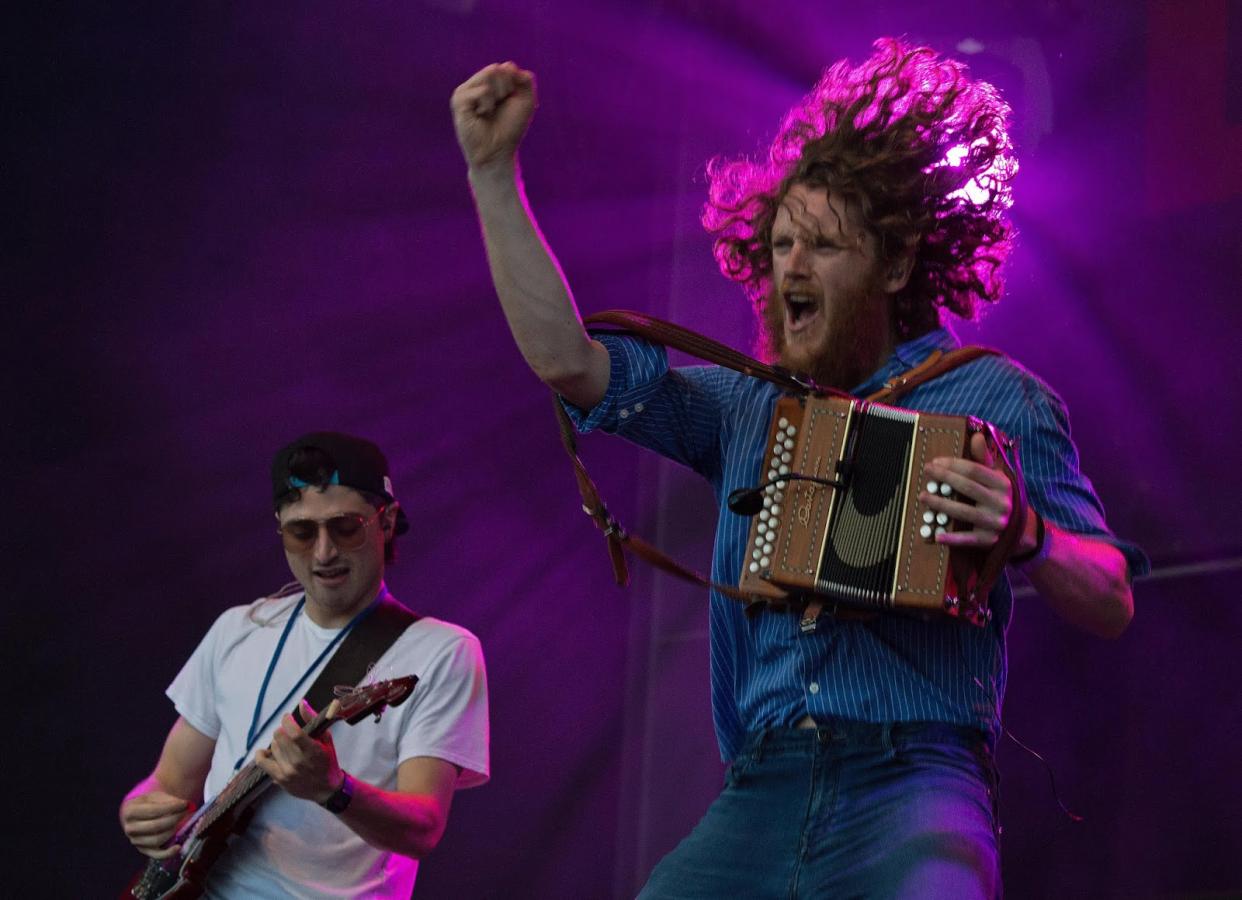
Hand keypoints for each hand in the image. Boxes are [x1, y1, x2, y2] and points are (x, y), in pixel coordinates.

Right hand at [120, 789, 193, 858]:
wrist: (141, 814)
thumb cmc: (150, 803)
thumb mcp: (156, 797)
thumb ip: (170, 800)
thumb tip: (186, 805)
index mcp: (130, 812)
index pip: (153, 811)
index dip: (171, 807)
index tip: (185, 803)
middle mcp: (130, 828)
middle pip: (155, 826)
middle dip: (174, 818)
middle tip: (186, 812)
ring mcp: (136, 841)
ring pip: (157, 839)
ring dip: (173, 831)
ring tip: (182, 821)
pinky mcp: (144, 850)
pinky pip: (156, 855)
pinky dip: (168, 853)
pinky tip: (178, 847)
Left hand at [253, 700, 342, 803]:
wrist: (326, 789)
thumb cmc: (328, 761)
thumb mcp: (326, 739)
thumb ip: (313, 720)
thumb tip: (301, 703)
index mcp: (312, 751)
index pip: (294, 732)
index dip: (287, 720)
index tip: (287, 717)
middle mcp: (298, 762)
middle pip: (279, 736)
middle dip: (283, 729)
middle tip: (288, 732)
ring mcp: (287, 772)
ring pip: (272, 747)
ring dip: (277, 742)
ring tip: (285, 745)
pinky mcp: (279, 779)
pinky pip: (262, 762)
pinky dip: (261, 754)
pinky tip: (265, 752)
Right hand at [451, 61, 536, 171]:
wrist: (497, 152)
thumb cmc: (510, 128)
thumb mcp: (526, 101)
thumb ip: (526, 80)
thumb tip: (508, 65)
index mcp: (491, 82)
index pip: (507, 67)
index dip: (515, 86)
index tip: (509, 103)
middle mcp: (477, 84)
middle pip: (498, 68)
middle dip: (506, 90)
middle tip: (498, 108)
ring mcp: (466, 90)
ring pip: (489, 75)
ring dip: (497, 97)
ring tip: (488, 112)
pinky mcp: (459, 99)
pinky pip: (482, 90)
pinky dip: (487, 104)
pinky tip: (480, 115)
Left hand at [920, 431, 1028, 551]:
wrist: (1020, 528)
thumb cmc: (999, 495)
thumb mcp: (996, 476)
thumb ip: (983, 458)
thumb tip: (977, 435)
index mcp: (1002, 484)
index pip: (974, 470)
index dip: (953, 465)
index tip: (935, 461)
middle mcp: (1001, 502)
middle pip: (968, 488)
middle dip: (945, 478)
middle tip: (926, 472)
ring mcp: (995, 522)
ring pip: (964, 512)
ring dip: (941, 504)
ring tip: (923, 496)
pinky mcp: (989, 540)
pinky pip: (968, 539)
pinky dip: (952, 538)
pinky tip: (937, 535)